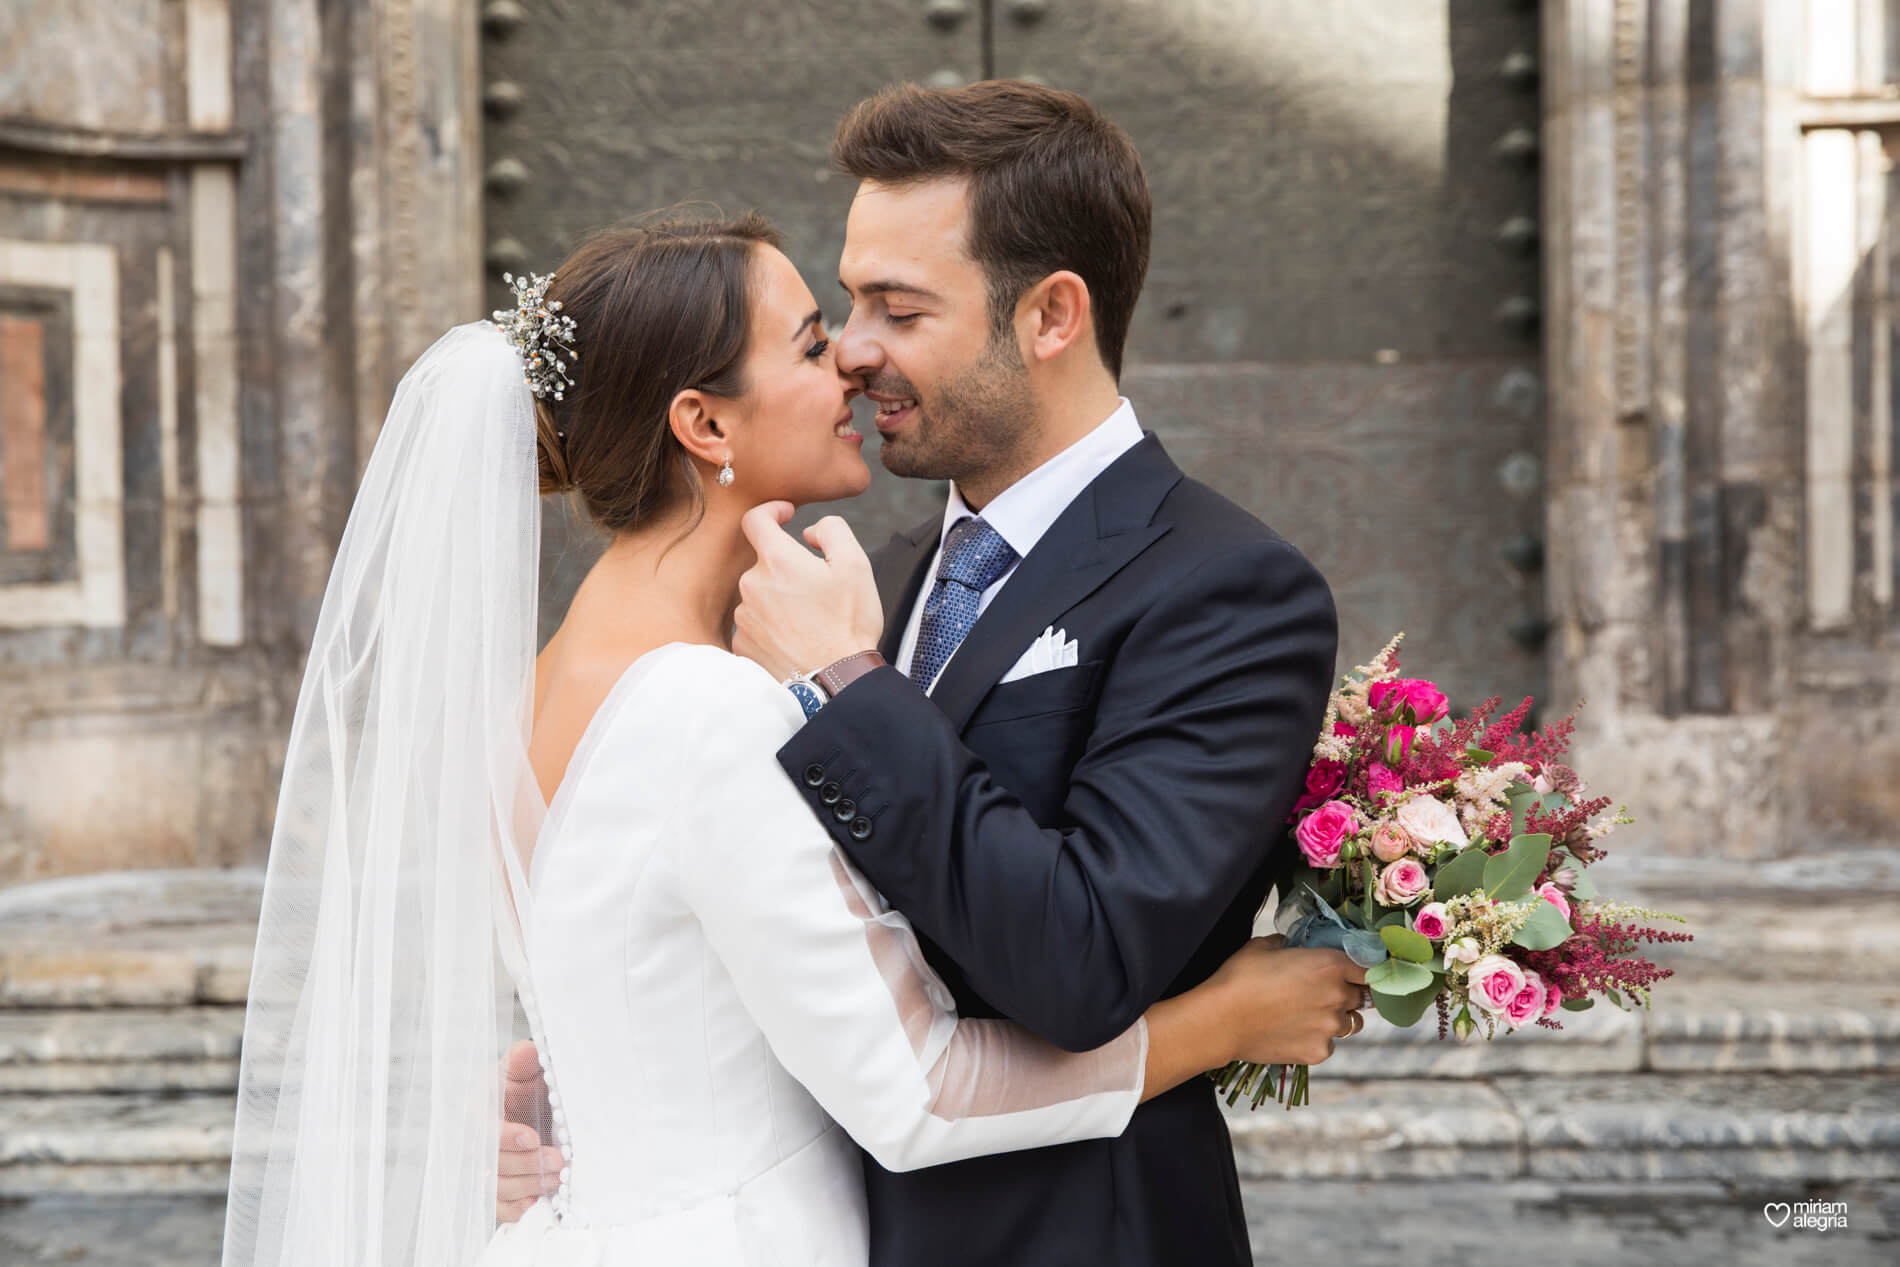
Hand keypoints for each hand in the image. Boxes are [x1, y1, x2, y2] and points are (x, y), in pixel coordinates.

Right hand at [496, 1040, 562, 1222]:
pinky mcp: (496, 1189)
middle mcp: (478, 1141)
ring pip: (497, 1187)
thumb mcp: (528, 1069)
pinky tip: (534, 1203)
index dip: (506, 1137)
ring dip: (527, 1185)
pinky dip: (515, 1208)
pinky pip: (498, 1207)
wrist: (537, 1106)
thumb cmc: (529, 1086)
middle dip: (526, 1164)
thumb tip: (528, 1051)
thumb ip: (524, 1061)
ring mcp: (486, 1167)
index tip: (531, 1138)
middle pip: (492, 1162)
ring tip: (558, 1179)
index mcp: (482, 1108)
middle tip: (558, 1160)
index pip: (484, 1128)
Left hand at [733, 502, 881, 681]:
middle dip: (788, 567)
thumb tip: (809, 532)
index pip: (755, 519)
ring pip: (760, 594)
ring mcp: (744, 617)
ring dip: (780, 599)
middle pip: (764, 562)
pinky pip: (755, 624)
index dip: (772, 511)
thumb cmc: (848, 624)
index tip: (787, 516)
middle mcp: (751, 585)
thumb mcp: (856, 565)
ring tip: (810, 621)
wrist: (835, 681)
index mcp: (777, 560)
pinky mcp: (742, 645)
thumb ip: (832, 530)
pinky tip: (796, 639)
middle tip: (819, 589)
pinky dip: (773, 625)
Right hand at [1204, 935, 1370, 1067]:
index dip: (1362, 971)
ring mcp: (1330, 1027)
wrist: (1220, 1020)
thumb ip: (1286, 944)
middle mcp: (1337, 996)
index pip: (1368, 968)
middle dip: (1346, 994)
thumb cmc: (1239, 978)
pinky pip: (1328, 1044)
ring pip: (1349, 1023)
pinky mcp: (1318, 1052)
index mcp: (1329, 965)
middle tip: (1321, 994)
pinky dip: (1317, 1039)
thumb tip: (1288, 946)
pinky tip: (1292, 1032)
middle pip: (1361, 997)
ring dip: (1335, 1018)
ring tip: (1306, 1015)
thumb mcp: (1262, 947)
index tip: (1355, 973)